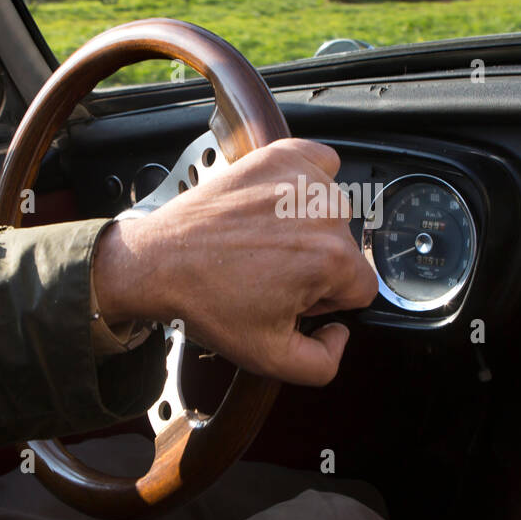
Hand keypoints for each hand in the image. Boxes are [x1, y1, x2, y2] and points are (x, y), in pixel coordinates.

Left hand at [91, 138, 377, 385]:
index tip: (294, 297)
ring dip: (308, 227)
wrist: (159, 262)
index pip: (361, 287)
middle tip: (271, 273)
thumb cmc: (207, 300)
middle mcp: (324, 213)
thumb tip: (340, 333)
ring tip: (264, 242)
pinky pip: (320, 163)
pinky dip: (309, 180)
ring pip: (333, 212)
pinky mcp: (280, 156)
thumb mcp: (270, 358)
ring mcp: (303, 180)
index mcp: (330, 260)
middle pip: (346, 249)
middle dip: (316, 266)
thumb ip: (324, 363)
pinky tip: (281, 203)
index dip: (327, 301)